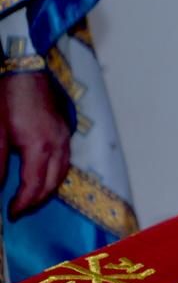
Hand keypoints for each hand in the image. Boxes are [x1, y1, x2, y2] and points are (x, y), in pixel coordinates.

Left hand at [0, 72, 70, 218]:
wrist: (23, 68)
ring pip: (63, 172)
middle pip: (53, 183)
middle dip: (37, 200)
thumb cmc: (7, 97)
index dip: (23, 203)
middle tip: (20, 210)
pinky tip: (44, 173)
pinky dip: (56, 173)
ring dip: (48, 188)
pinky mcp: (64, 129)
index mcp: (40, 147)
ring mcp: (64, 136)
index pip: (33, 186)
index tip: (11, 214)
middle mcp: (58, 145)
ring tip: (32, 196)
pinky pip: (65, 159)